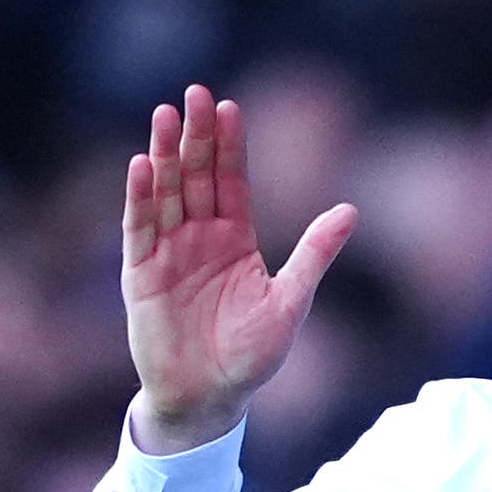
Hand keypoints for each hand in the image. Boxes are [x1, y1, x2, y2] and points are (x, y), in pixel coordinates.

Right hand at [120, 84, 357, 453]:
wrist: (210, 397)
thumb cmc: (252, 355)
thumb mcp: (291, 301)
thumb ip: (315, 254)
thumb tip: (352, 210)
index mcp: (236, 239)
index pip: (232, 181)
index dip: (230, 145)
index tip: (231, 106)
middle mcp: (199, 237)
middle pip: (196, 175)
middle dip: (196, 135)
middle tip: (195, 93)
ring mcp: (167, 252)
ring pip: (165, 192)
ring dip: (165, 154)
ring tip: (166, 115)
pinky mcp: (140, 274)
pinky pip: (139, 228)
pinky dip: (140, 197)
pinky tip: (142, 165)